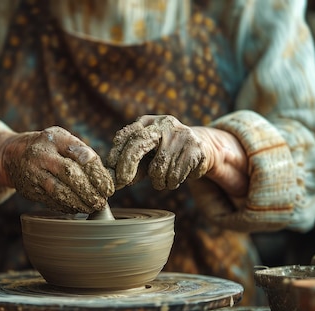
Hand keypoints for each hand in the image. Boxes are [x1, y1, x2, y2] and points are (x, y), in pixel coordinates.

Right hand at [2, 126, 113, 213]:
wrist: (11, 155)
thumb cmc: (47, 147)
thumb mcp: (61, 139)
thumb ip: (81, 151)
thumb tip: (105, 175)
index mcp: (55, 138)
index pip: (80, 153)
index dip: (96, 172)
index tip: (108, 187)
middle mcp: (42, 155)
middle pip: (69, 173)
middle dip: (89, 190)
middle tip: (102, 201)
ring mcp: (34, 173)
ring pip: (59, 191)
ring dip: (79, 202)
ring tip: (93, 207)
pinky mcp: (30, 190)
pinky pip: (51, 201)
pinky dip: (67, 206)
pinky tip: (78, 208)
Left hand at [107, 115, 247, 195]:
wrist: (202, 148)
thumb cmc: (166, 154)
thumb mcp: (147, 156)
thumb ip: (133, 165)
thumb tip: (118, 180)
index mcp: (148, 122)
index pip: (126, 135)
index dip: (116, 153)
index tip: (112, 172)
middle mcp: (163, 124)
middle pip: (138, 143)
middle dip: (128, 164)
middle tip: (123, 181)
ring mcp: (180, 135)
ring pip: (158, 168)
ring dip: (158, 182)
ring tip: (163, 180)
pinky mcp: (195, 148)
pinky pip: (174, 175)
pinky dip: (172, 183)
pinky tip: (176, 177)